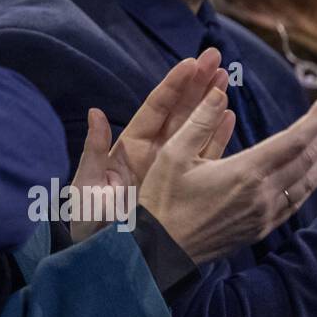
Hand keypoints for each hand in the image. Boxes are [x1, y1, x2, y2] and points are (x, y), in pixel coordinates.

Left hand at [71, 49, 225, 240]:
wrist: (102, 257)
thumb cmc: (87, 222)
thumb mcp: (87, 186)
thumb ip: (94, 151)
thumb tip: (96, 114)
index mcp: (128, 148)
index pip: (155, 109)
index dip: (174, 86)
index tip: (191, 62)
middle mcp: (151, 154)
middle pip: (179, 112)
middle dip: (197, 85)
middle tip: (217, 58)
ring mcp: (168, 169)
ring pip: (194, 129)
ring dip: (210, 104)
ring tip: (227, 79)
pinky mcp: (180, 186)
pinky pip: (202, 156)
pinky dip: (216, 137)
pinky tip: (230, 118)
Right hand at [140, 89, 316, 264]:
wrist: (162, 249)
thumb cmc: (163, 199)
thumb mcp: (173, 154)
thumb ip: (199, 121)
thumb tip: (218, 92)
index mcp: (244, 172)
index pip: (294, 140)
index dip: (316, 118)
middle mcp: (262, 194)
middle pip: (307, 159)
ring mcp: (265, 214)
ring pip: (307, 181)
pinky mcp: (261, 227)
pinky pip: (296, 201)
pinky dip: (312, 181)